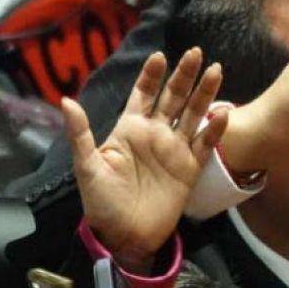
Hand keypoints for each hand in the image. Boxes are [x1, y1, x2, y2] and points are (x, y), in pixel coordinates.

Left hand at [65, 48, 225, 270]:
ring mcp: (175, 150)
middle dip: (183, 75)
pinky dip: (215, 129)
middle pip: (173, 98)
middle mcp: (155, 135)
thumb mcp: (86, 167)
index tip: (159, 56)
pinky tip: (222, 112)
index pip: (143, 95)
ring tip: (215, 70)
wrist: (125, 235)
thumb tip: (66, 100)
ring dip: (204, 94)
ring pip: (193, 114)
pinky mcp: (190, 169)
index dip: (151, 76)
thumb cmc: (101, 202)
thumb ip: (81, 133)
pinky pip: (206, 144)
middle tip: (195, 52)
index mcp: (129, 130)